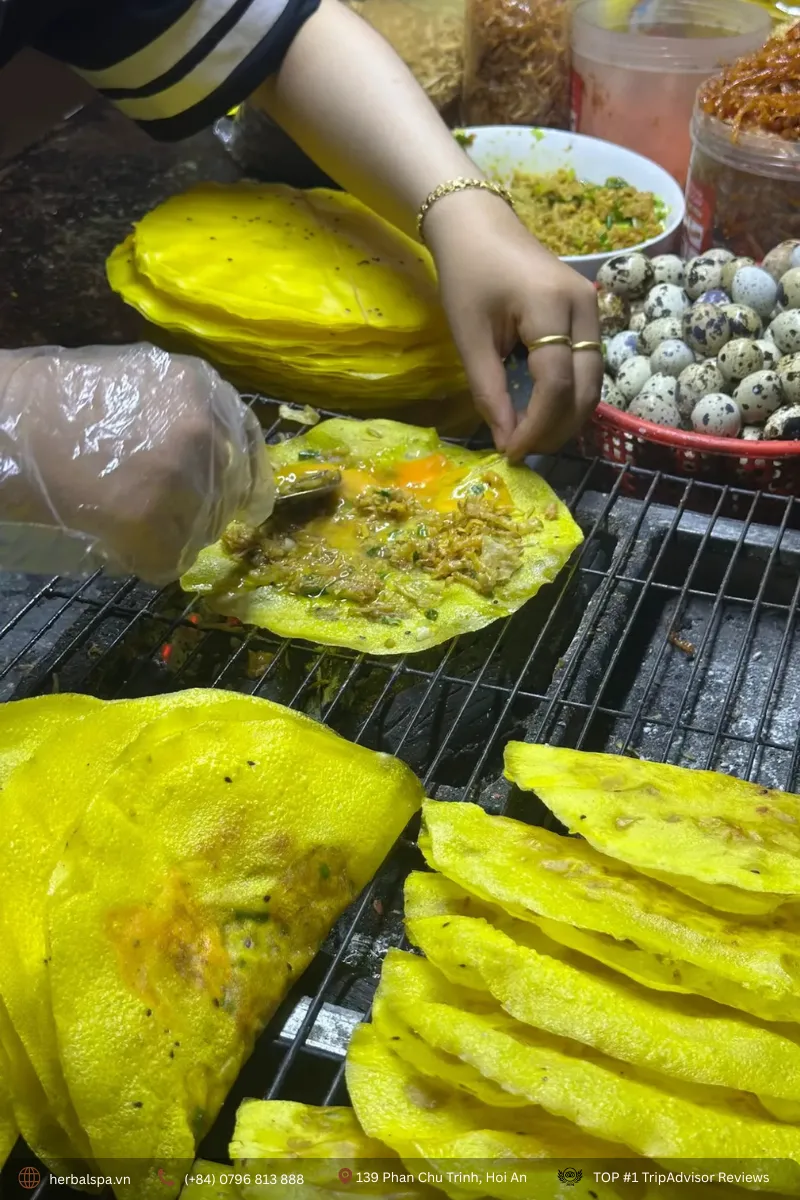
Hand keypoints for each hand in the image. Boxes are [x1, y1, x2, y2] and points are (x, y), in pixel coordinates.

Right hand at [0, 345, 273, 582]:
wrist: (3, 426)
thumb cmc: (57, 402)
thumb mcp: (140, 384)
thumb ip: (186, 415)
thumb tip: (223, 459)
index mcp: (203, 390)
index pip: (249, 446)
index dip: (246, 479)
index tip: (246, 505)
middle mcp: (205, 432)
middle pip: (229, 496)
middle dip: (199, 511)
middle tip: (152, 509)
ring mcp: (184, 481)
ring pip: (200, 533)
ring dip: (168, 535)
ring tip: (118, 513)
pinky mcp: (156, 526)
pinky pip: (169, 562)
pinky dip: (142, 559)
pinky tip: (109, 533)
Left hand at [424, 191, 602, 460]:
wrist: (478, 225)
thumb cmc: (467, 275)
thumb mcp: (469, 337)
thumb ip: (489, 391)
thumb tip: (506, 440)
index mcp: (550, 306)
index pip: (556, 384)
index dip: (537, 426)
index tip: (511, 452)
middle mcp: (584, 307)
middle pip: (586, 388)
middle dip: (557, 429)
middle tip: (522, 450)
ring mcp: (592, 309)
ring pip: (594, 382)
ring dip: (566, 417)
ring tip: (531, 437)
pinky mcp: (589, 314)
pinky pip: (588, 368)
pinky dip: (569, 397)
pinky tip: (542, 412)